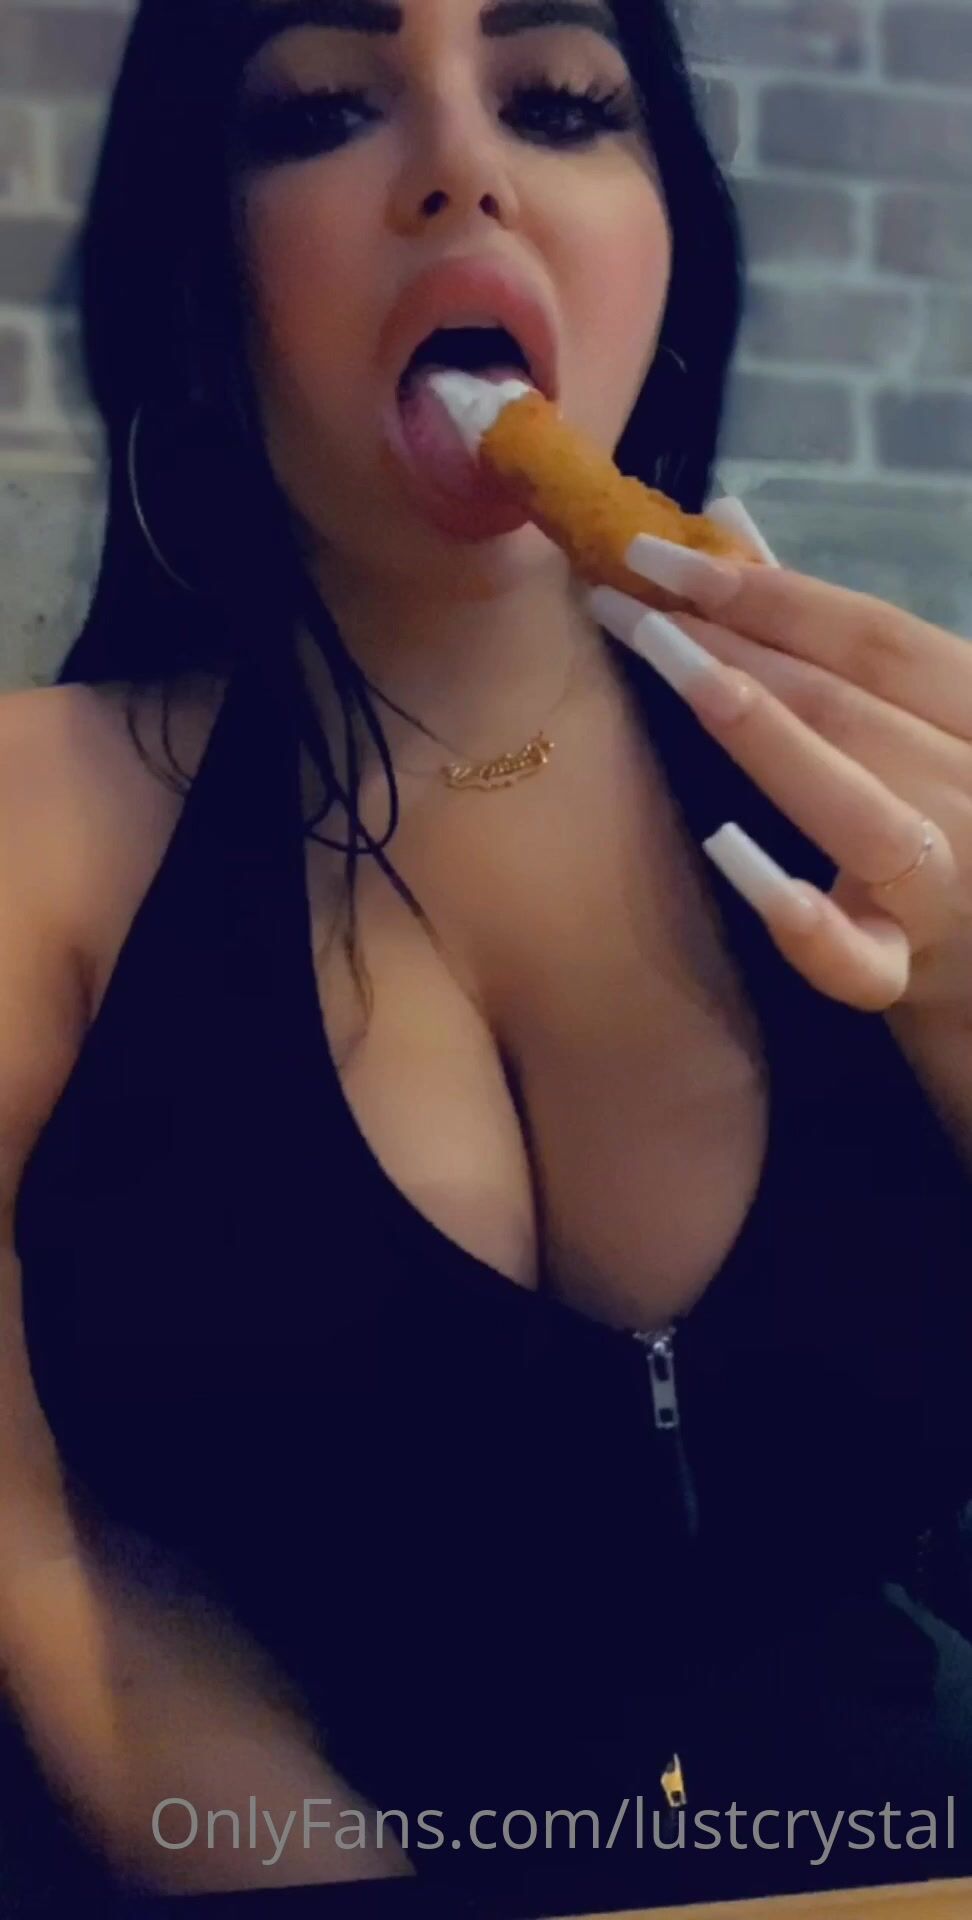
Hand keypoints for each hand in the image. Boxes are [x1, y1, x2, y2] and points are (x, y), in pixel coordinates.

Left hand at [586, 502, 970, 1018]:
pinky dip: (806, 920)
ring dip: (761, 732)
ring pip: (860, 809)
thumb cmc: (944, 830)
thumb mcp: (913, 722)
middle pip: (853, 707)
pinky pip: (861, 959)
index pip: (879, 639)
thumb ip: (824, 635)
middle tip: (626, 599)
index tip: (662, 552)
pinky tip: (729, 855)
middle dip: (735, 643)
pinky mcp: (914, 978)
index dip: (771, 589)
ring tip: (670, 664)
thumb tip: (727, 523)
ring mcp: (951, 890)